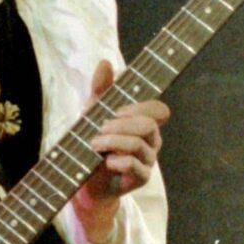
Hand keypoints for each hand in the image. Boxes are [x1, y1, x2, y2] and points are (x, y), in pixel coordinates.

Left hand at [72, 59, 169, 240]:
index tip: (117, 110)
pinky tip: (105, 161)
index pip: (159, 109)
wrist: (84, 180)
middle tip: (99, 128)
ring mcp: (147, 160)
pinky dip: (118, 161)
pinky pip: (135, 166)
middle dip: (122, 124)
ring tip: (94, 144)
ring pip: (140, 144)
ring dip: (113, 141)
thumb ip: (101, 89)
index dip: (142, 107)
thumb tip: (105, 62)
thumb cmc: (93, 143)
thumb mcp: (92, 113)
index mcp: (144, 122)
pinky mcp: (140, 178)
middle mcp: (151, 141)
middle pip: (149, 125)